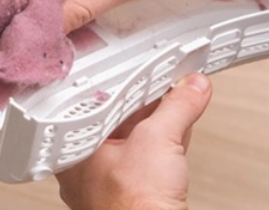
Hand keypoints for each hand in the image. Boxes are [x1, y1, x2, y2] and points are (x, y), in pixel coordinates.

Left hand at [56, 73, 212, 209]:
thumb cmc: (133, 207)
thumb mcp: (159, 140)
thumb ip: (177, 108)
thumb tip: (192, 88)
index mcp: (76, 150)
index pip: (100, 104)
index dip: (128, 85)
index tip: (148, 73)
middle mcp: (85, 169)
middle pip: (118, 122)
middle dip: (146, 103)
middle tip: (166, 84)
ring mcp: (106, 185)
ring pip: (133, 142)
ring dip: (159, 123)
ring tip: (178, 102)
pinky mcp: (129, 198)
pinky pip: (145, 162)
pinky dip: (163, 146)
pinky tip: (178, 133)